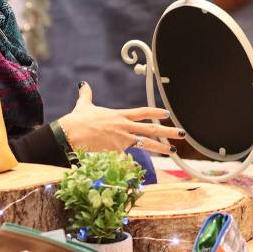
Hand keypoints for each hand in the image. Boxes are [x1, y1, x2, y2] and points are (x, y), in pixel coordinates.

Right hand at [57, 83, 183, 154]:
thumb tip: (83, 84)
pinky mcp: (117, 151)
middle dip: (168, 131)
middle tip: (181, 133)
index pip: (142, 112)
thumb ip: (86, 95)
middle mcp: (124, 126)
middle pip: (150, 128)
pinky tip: (143, 167)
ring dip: (161, 147)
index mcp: (119, 115)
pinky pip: (129, 157)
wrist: (71, 133)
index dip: (155, 112)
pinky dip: (135, 162)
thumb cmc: (76, 120)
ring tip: (173, 150)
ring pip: (146, 143)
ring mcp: (122, 139)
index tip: (166, 113)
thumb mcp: (84, 105)